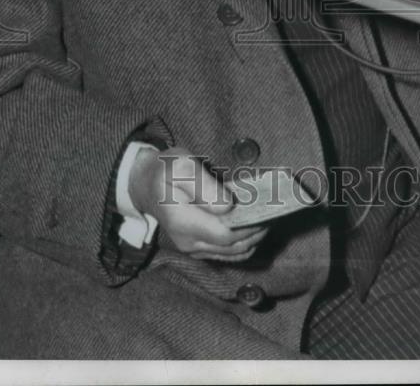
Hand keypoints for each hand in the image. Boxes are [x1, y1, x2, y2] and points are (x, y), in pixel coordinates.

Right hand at [129, 145, 267, 261]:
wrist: (144, 183)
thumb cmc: (164, 170)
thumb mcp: (181, 166)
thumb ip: (204, 185)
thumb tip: (228, 206)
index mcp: (183, 222)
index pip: (226, 233)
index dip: (250, 224)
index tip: (266, 208)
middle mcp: (189, 242)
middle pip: (233, 246)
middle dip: (257, 230)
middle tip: (274, 210)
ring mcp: (193, 248)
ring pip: (233, 253)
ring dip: (254, 238)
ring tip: (267, 216)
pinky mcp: (198, 248)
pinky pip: (227, 252)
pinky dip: (244, 242)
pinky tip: (254, 226)